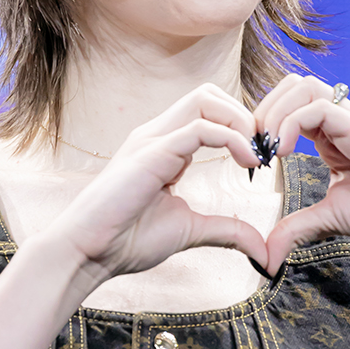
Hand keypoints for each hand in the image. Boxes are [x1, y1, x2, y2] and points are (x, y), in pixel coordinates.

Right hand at [55, 84, 266, 283]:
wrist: (88, 253)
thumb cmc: (127, 240)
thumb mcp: (190, 231)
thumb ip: (226, 231)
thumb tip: (261, 249)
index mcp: (164, 147)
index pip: (208, 112)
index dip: (241, 128)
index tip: (259, 161)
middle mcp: (158, 135)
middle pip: (209, 94)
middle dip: (244, 116)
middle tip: (259, 152)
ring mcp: (152, 140)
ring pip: (205, 99)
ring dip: (239, 121)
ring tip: (253, 156)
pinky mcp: (152, 153)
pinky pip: (200, 128)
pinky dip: (232, 139)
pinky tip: (245, 163)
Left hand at [253, 74, 349, 273]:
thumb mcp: (330, 219)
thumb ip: (297, 228)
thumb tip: (266, 253)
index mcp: (333, 138)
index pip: (289, 107)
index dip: (264, 125)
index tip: (253, 160)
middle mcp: (343, 122)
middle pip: (293, 85)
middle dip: (263, 110)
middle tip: (254, 148)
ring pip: (303, 86)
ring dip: (274, 112)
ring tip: (268, 149)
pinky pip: (318, 106)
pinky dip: (290, 124)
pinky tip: (285, 154)